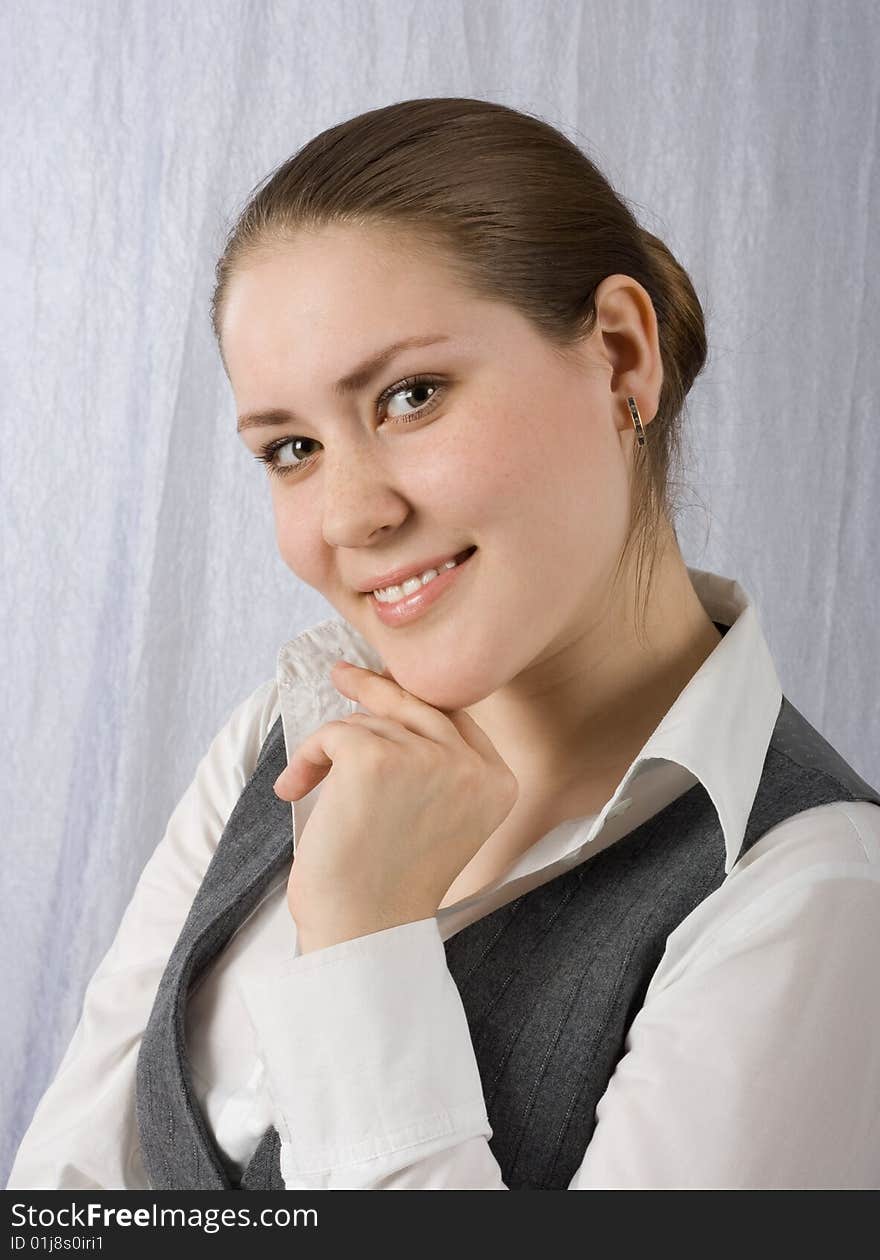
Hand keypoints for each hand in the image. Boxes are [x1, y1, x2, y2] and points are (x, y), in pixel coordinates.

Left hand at [273, 661, 518, 951]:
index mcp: (499, 781)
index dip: (418, 700)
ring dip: (332, 750)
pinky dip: (307, 758)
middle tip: (343, 674)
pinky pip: (333, 734)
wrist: (361, 930)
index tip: (386, 687)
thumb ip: (437, 765)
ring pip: (370, 721)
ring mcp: (426, 758)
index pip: (457, 718)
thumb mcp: (440, 816)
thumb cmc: (389, 882)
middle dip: (375, 687)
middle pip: (417, 703)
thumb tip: (395, 697)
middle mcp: (471, 765)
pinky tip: (296, 789)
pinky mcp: (374, 758)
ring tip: (309, 788)